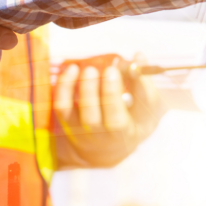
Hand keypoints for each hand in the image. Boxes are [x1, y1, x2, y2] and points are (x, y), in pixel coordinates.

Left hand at [53, 53, 163, 167]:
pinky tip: (71, 69)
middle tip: (99, 68)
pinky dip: (62, 87)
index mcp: (122, 135)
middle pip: (91, 118)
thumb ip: (142, 83)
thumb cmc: (131, 123)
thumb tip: (138, 56)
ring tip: (86, 68)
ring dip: (76, 87)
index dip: (111, 94)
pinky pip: (60, 105)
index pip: (115, 121)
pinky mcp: (66, 122)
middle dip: (93, 90)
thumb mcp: (145, 110)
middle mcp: (98, 136)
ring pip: (71, 112)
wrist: (107, 149)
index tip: (113, 70)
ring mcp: (79, 130)